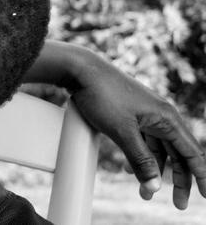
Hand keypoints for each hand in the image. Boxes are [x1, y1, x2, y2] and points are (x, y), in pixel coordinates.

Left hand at [68, 46, 205, 208]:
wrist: (81, 71)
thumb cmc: (103, 95)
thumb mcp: (122, 131)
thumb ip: (140, 160)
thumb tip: (154, 185)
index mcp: (167, 118)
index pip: (192, 153)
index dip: (201, 176)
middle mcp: (161, 116)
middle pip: (177, 154)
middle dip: (178, 181)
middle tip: (177, 205)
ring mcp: (146, 115)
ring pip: (158, 150)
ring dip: (153, 171)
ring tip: (144, 193)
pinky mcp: (131, 115)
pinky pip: (143, 141)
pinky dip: (140, 158)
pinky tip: (129, 170)